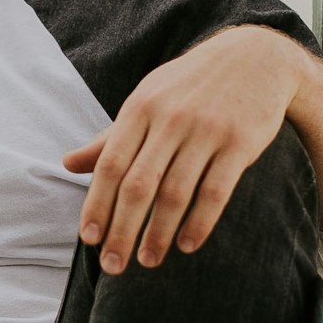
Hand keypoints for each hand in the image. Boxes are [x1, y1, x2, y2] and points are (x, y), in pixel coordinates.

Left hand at [66, 25, 303, 272]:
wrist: (255, 57)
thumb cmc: (190, 86)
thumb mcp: (147, 100)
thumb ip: (110, 137)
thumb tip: (68, 164)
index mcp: (140, 108)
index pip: (111, 166)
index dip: (97, 205)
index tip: (89, 240)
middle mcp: (170, 119)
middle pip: (139, 185)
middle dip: (123, 230)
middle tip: (113, 266)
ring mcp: (206, 130)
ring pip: (176, 193)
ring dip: (159, 233)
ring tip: (148, 260)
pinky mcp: (239, 142)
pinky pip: (216, 191)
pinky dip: (200, 222)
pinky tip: (187, 245)